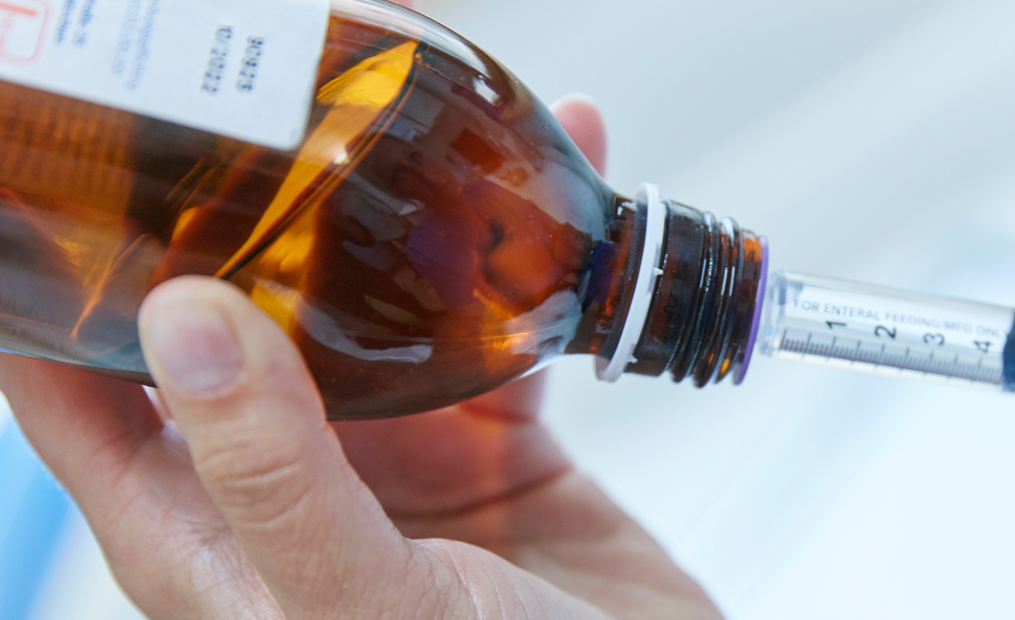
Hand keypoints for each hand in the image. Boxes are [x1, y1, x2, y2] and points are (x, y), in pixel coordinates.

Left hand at [0, 97, 722, 618]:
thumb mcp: (360, 604)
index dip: (58, 275)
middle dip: (237, 209)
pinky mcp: (496, 444)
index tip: (72, 161)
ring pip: (369, 305)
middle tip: (263, 111)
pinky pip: (495, 328)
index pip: (74, 385)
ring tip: (416, 132)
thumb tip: (185, 321)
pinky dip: (526, 264)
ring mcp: (395, 458)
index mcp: (204, 533)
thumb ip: (272, 475)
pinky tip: (557, 198)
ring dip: (395, 219)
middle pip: (226, 317)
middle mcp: (286, 480)